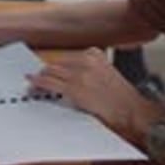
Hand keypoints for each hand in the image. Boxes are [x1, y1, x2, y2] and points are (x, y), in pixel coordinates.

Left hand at [28, 47, 164, 139]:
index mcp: (94, 54)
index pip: (66, 57)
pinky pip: (50, 83)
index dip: (55, 65)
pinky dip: (39, 83)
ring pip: (51, 71)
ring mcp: (80, 74)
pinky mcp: (75, 88)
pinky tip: (33, 84)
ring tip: (32, 80)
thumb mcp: (106, 73)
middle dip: (46, 70)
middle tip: (36, 75)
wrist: (131, 110)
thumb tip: (70, 73)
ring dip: (40, 76)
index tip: (47, 68)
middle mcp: (86, 60)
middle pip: (57, 62)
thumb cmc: (120, 97)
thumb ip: (90, 68)